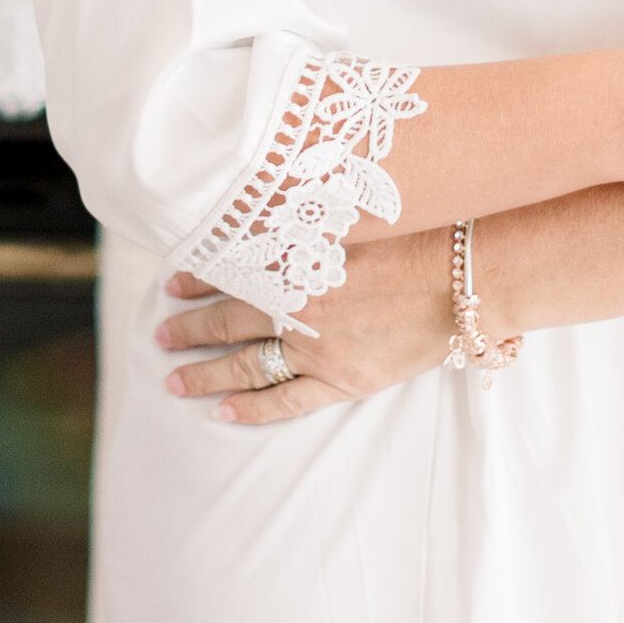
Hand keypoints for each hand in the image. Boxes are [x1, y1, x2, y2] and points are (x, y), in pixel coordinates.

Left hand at [155, 222, 453, 425]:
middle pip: (227, 323)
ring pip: (245, 366)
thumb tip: (272, 211)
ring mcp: (318, 350)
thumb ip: (309, 220)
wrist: (463, 278)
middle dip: (189, 329)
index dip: (197, 280)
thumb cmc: (419, 235)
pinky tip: (224, 411)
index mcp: (296, 264)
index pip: (229, 274)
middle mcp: (297, 308)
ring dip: (205, 373)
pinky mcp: (344, 380)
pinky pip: (287, 401)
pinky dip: (252, 408)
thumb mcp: (354, 215)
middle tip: (160, 334)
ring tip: (175, 379)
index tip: (172, 283)